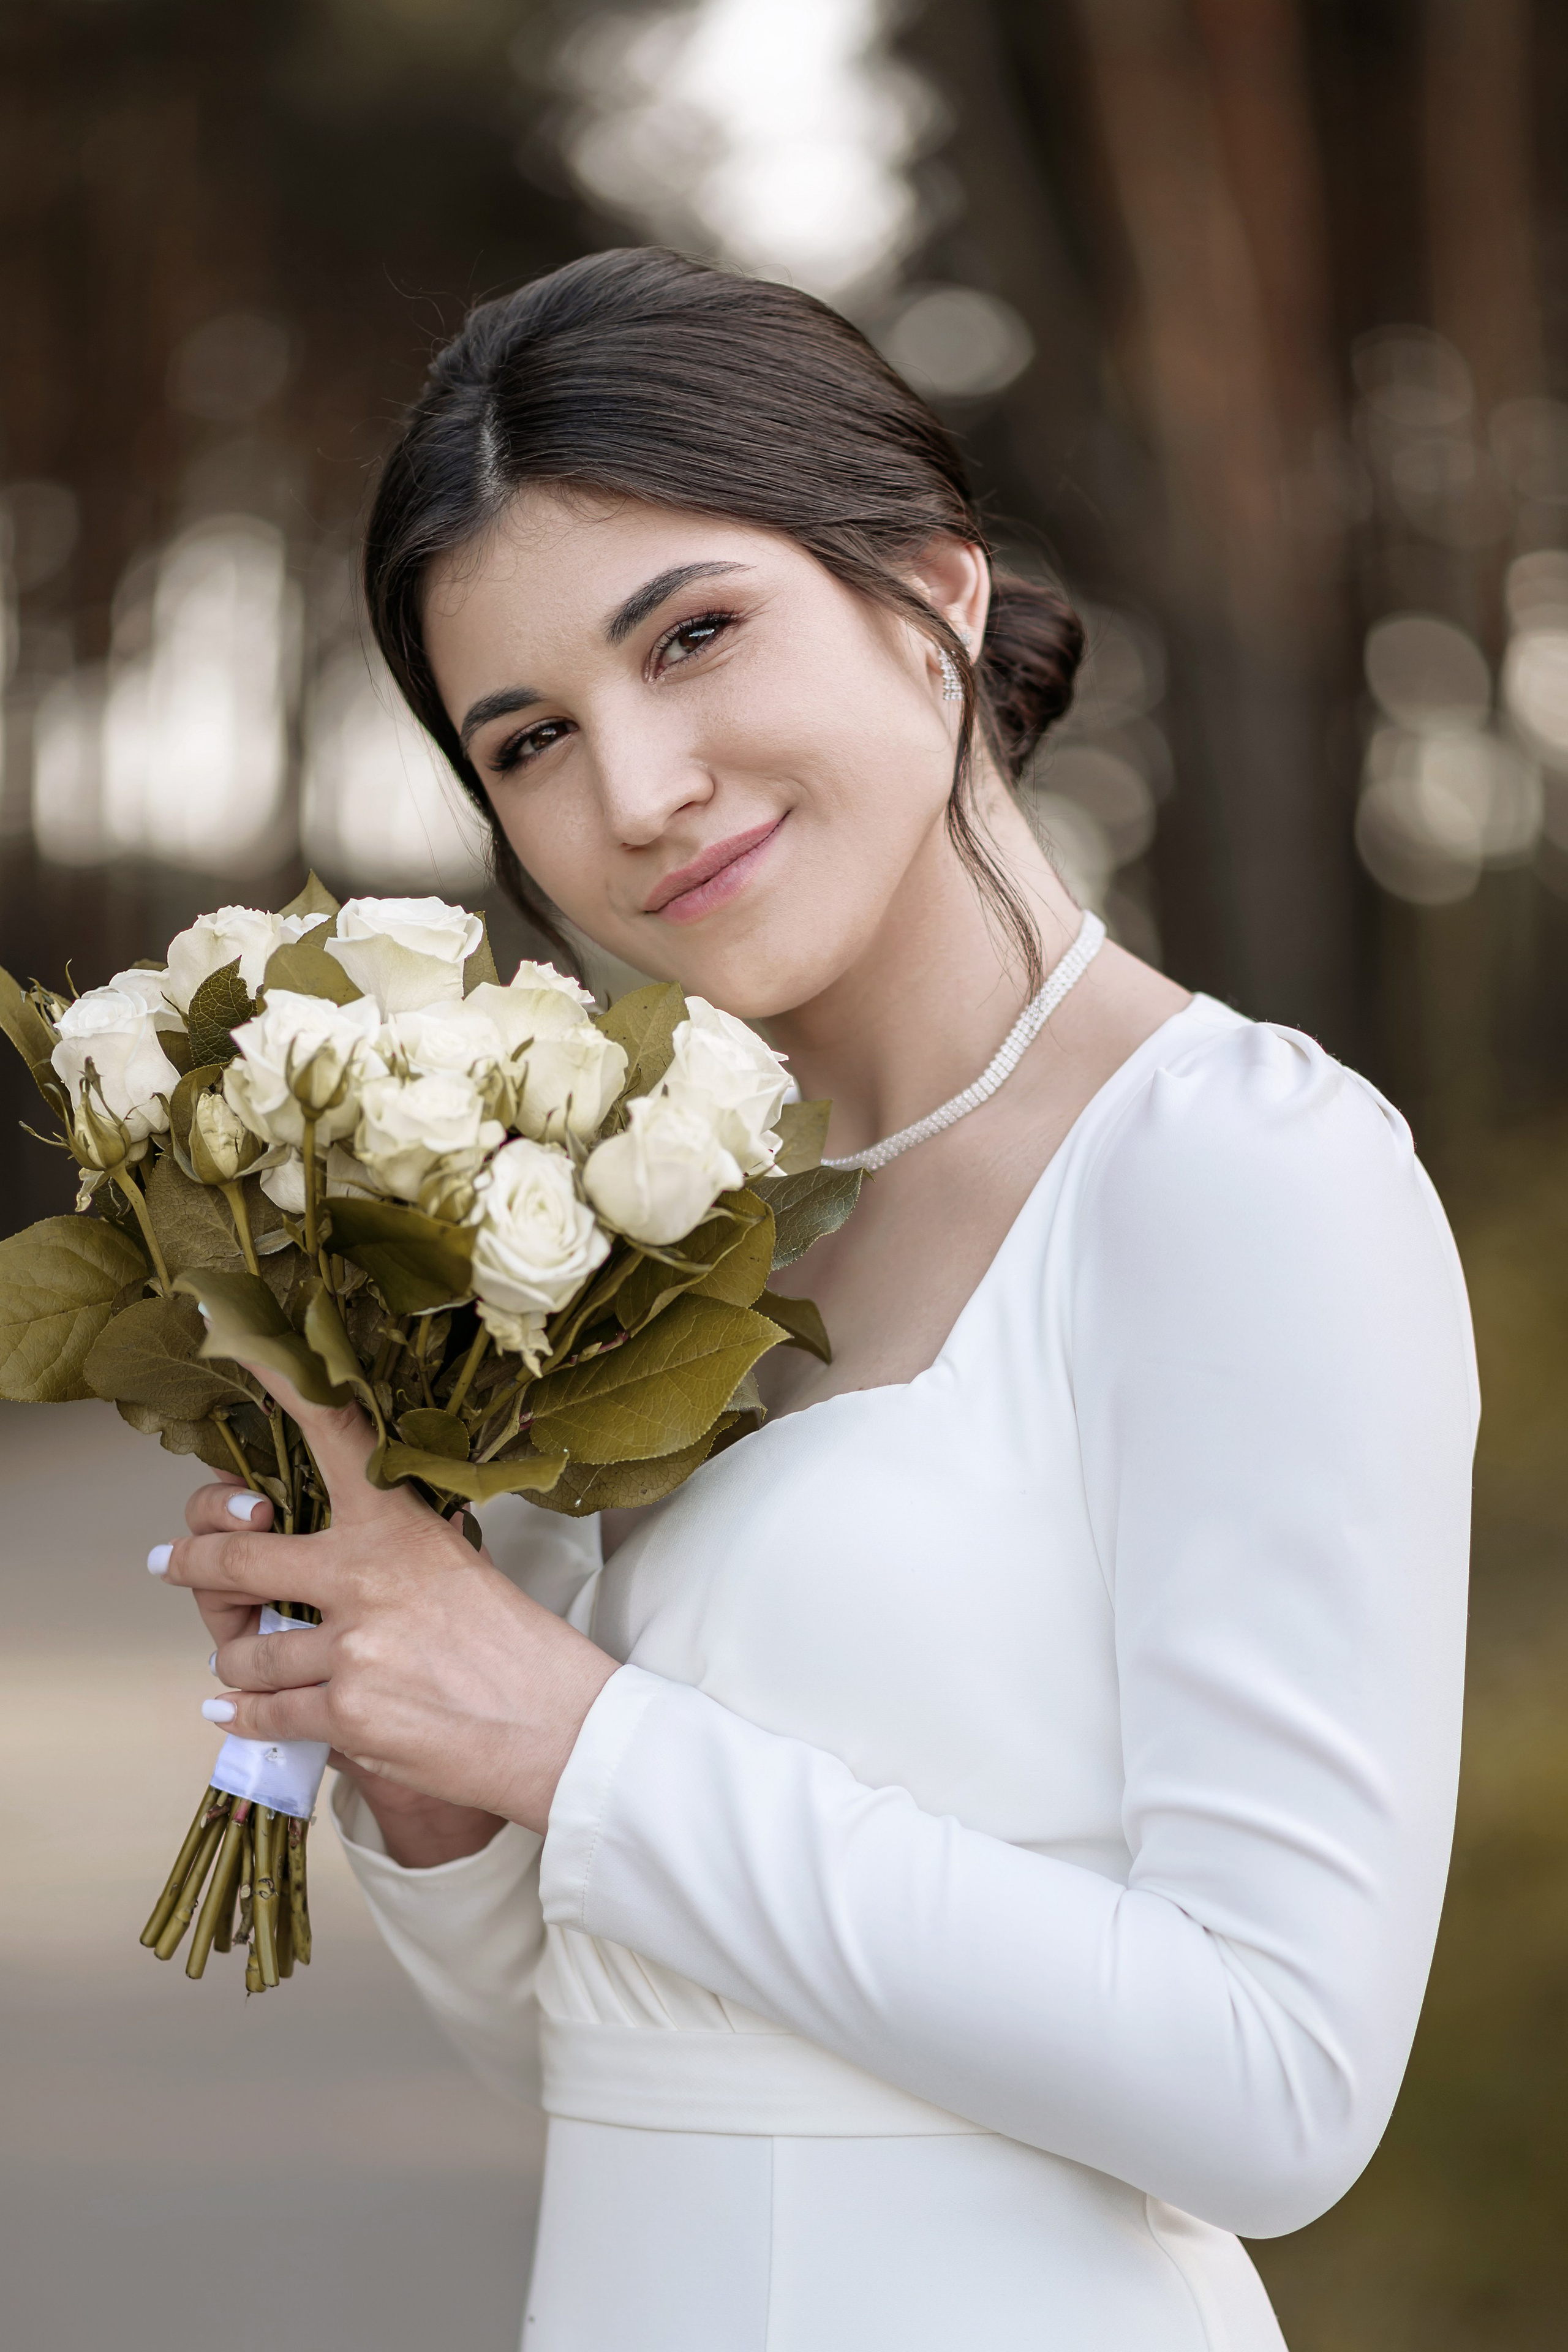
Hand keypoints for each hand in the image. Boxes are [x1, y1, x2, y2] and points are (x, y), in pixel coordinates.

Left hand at [156, 1380, 619, 1842]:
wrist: (560, 1728)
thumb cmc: (520, 1649)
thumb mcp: (462, 1568)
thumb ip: (394, 1551)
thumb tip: (337, 1555)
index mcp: (399, 1524)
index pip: (333, 1434)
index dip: (282, 1384)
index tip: (245, 1345)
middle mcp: (365, 1576)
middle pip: (238, 1561)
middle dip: (192, 1563)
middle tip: (170, 1563)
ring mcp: (352, 1647)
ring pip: (246, 1651)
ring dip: (240, 1663)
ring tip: (245, 1666)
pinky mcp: (346, 1714)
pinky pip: (264, 1711)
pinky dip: (245, 1715)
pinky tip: (236, 1712)